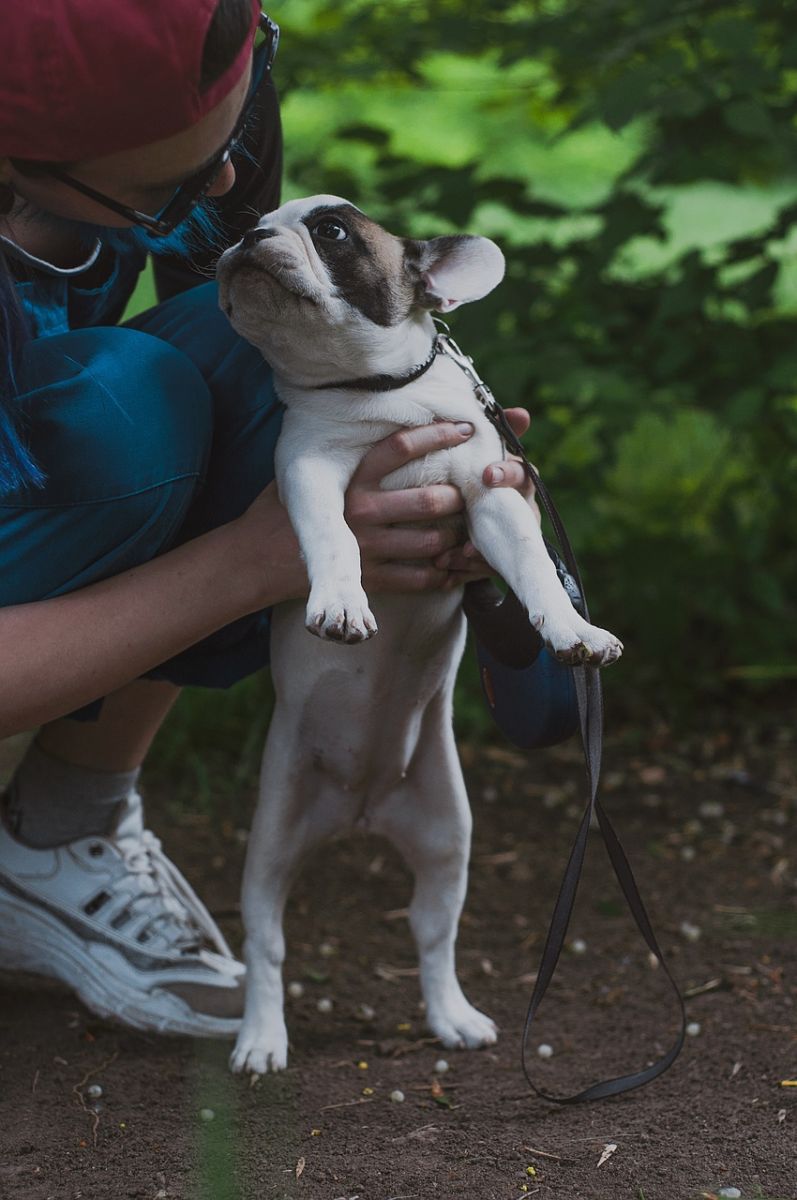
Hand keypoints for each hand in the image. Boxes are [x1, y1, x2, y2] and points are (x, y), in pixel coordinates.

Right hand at [345, 410, 536, 592]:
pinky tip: (455, 560)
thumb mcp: (369, 470)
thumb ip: (425, 442)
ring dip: (458, 537)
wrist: (304, 555)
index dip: (439, 436)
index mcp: (358, 476)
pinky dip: (447, 570)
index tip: (468, 431)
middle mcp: (359, 509)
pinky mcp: (372, 579)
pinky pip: (424, 577)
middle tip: (469, 496)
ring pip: (433, 542)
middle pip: (430, 500)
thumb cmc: (355, 500)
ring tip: (465, 529)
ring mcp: (364, 546)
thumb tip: (519, 414)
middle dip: (460, 500)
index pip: (402, 446)